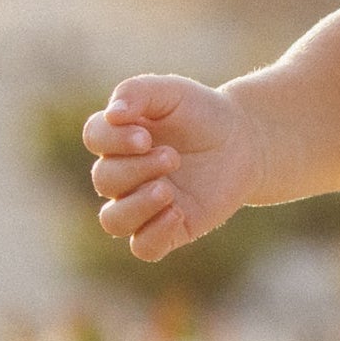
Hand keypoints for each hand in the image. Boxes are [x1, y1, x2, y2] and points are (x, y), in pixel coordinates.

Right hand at [82, 74, 259, 262]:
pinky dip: (153, 234)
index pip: (95, 138)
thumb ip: (137, 92)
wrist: (245, 141)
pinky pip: (143, 248)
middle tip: (173, 156)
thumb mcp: (172, 92)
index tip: (146, 136)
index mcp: (118, 138)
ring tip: (168, 190)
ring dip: (137, 205)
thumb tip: (112, 114)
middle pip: (104, 179)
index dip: (113, 139)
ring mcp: (143, 205)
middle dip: (137, 168)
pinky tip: (176, 213)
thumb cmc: (202, 114)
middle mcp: (124, 174)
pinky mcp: (169, 229)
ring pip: (113, 221)